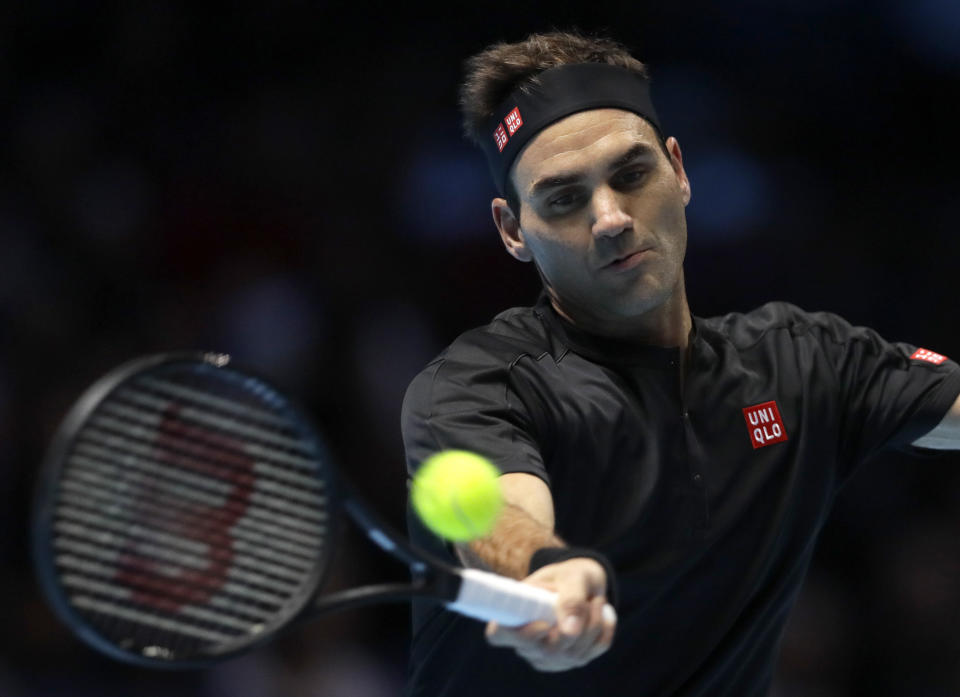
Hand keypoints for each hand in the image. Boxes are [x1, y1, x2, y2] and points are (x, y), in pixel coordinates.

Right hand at [484, 557, 616, 671]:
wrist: (585, 584)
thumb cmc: (570, 575)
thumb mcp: (573, 577)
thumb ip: (570, 599)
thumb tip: (569, 632)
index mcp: (514, 612)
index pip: (498, 635)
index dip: (518, 635)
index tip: (544, 624)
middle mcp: (525, 640)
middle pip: (545, 650)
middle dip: (576, 626)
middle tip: (589, 600)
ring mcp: (546, 655)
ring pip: (572, 654)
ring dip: (592, 625)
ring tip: (595, 601)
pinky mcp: (568, 661)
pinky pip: (590, 654)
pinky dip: (602, 633)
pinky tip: (601, 616)